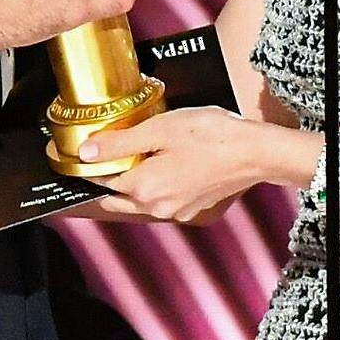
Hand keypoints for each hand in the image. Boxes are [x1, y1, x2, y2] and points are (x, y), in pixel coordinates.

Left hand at [79, 107, 269, 222]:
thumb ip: (119, 143)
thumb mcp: (158, 129)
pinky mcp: (192, 207)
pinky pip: (161, 199)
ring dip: (131, 182)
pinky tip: (160, 162)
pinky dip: (153, 185)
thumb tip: (86, 153)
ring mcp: (177, 210)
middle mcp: (158, 207)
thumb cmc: (209, 136)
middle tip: (104, 154)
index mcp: (144, 189)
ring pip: (139, 200)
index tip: (85, 151)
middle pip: (117, 198)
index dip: (91, 165)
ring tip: (133, 153)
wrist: (255, 152)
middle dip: (107, 180)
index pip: (102, 182)